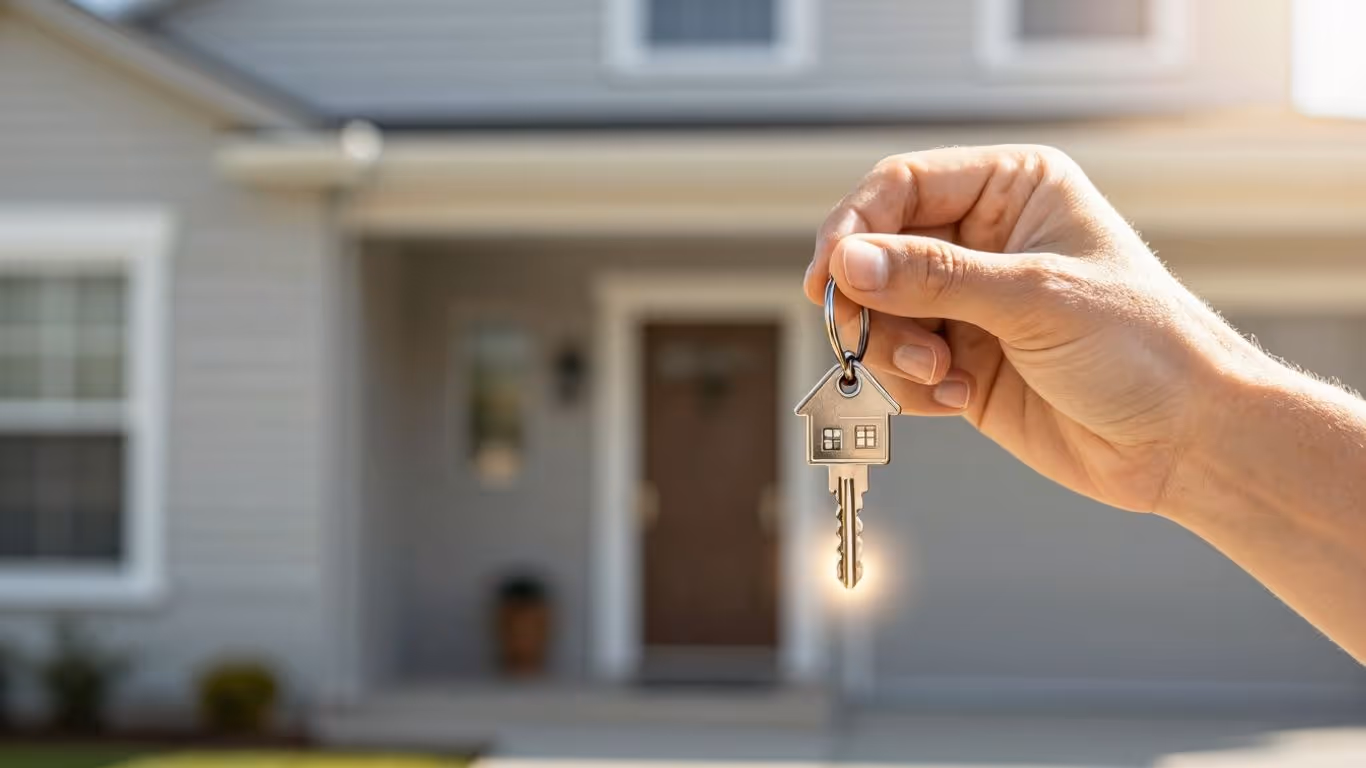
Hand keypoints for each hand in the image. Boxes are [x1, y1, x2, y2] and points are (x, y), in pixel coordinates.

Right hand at [805, 145, 1264, 514]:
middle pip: (876, 252)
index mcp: (1012, 189)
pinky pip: (897, 365)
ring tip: (942, 373)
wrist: (1183, 443)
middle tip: (864, 335)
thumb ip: (934, 278)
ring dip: (894, 350)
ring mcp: (970, 304)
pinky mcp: (961, 361)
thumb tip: (848, 262)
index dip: (855, 227)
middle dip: (871, 300)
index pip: (902, 186)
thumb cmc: (1143, 348)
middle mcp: (984, 240)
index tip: (829, 275)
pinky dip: (913, 386)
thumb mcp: (1035, 299)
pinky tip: (959, 397)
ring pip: (878, 313)